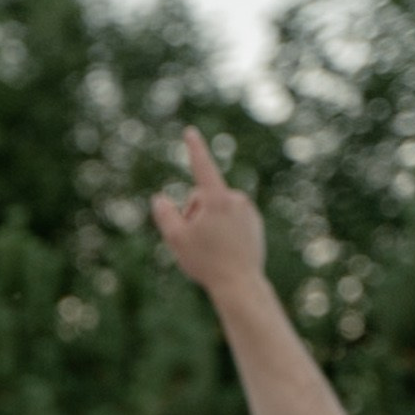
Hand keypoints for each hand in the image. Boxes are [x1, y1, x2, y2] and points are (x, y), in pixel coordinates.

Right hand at [152, 126, 266, 298]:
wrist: (240, 282)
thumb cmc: (206, 261)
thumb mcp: (175, 239)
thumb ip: (164, 214)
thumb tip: (160, 198)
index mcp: (216, 199)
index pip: (202, 167)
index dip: (194, 149)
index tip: (190, 131)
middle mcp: (235, 199)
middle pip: (202, 196)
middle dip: (194, 212)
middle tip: (195, 239)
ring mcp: (247, 210)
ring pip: (217, 208)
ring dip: (208, 222)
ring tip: (211, 247)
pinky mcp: (254, 221)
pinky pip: (231, 218)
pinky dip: (223, 229)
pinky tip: (224, 249)